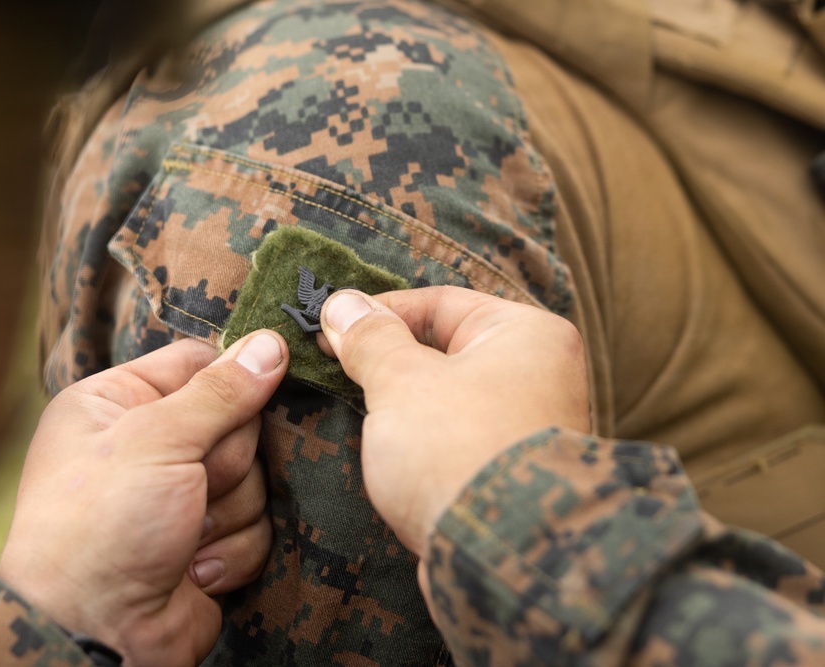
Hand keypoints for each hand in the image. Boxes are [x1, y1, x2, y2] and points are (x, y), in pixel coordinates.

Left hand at [0, 331, 287, 665]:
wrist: (95, 633)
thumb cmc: (101, 525)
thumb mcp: (157, 440)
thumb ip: (220, 391)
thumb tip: (271, 344)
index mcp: (117, 404)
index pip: (199, 363)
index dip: (232, 380)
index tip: (256, 394)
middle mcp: (149, 445)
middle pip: (238, 423)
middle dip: (225, 463)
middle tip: (192, 486)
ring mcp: (180, 497)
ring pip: (255, 478)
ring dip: (227, 512)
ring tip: (183, 537)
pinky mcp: (209, 542)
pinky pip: (257, 526)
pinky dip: (231, 550)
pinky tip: (192, 569)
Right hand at [318, 287, 588, 558]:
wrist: (503, 554)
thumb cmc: (458, 451)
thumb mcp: (401, 382)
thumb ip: (369, 339)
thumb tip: (342, 304)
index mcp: (526, 334)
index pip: (439, 302)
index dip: (378, 313)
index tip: (330, 329)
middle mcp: (538, 374)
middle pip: (444, 350)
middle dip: (388, 361)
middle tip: (336, 369)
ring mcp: (527, 426)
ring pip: (447, 398)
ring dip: (402, 404)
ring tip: (357, 414)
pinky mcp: (507, 471)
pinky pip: (455, 439)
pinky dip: (420, 440)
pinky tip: (387, 454)